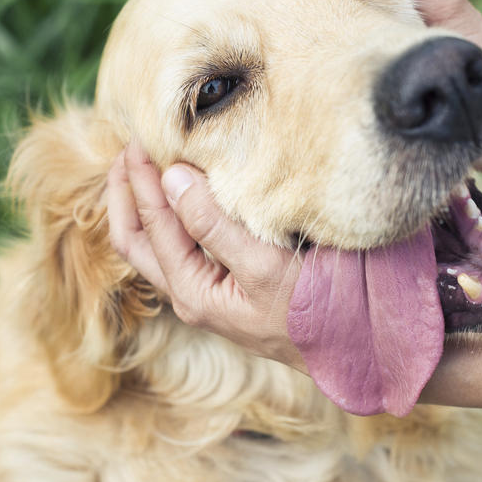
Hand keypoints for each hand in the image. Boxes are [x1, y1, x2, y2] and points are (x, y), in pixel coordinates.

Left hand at [107, 145, 306, 372]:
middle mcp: (193, 293)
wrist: (356, 346)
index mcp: (193, 292)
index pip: (151, 226)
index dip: (141, 180)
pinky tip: (189, 190)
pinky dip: (177, 213)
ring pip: (159, 243)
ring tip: (148, 162)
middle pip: (137, 239)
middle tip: (127, 146)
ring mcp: (211, 289)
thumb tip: (173, 179)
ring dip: (147, 203)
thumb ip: (214, 226)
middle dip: (125, 194)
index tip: (140, 135)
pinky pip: (187, 243)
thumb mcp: (264, 267)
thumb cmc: (315, 312)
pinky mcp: (231, 281)